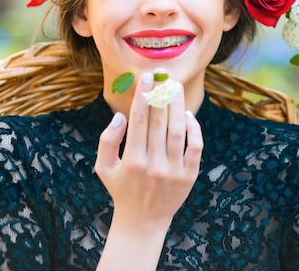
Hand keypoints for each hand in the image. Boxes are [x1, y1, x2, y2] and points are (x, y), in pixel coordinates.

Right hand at [95, 71, 203, 229]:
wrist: (143, 221)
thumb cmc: (121, 189)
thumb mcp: (103, 167)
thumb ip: (106, 140)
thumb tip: (120, 116)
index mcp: (131, 160)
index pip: (139, 120)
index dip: (143, 96)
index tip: (147, 78)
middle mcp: (153, 165)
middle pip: (159, 121)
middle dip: (161, 95)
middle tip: (163, 76)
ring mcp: (173, 170)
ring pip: (177, 130)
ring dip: (177, 106)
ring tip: (176, 88)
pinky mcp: (189, 175)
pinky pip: (194, 146)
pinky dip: (193, 128)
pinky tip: (186, 114)